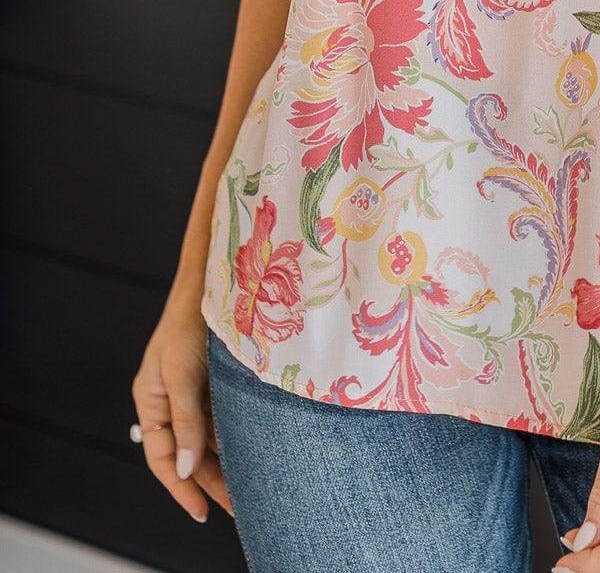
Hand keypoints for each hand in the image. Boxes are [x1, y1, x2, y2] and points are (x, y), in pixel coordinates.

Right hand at [131, 294, 232, 522]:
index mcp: (151, 400)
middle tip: (239, 509)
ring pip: (210, 439)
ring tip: (252, 489)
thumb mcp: (182, 372)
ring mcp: (195, 392)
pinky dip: (237, 437)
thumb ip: (185, 421)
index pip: (162, 457)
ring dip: (228, 462)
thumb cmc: (191, 320)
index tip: (202, 512)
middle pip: (189, 453)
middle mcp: (171, 400)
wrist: (218, 277)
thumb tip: (187, 470)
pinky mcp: (217, 382)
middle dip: (211, 481)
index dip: (181, 488)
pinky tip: (257, 452)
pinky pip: (225, 419)